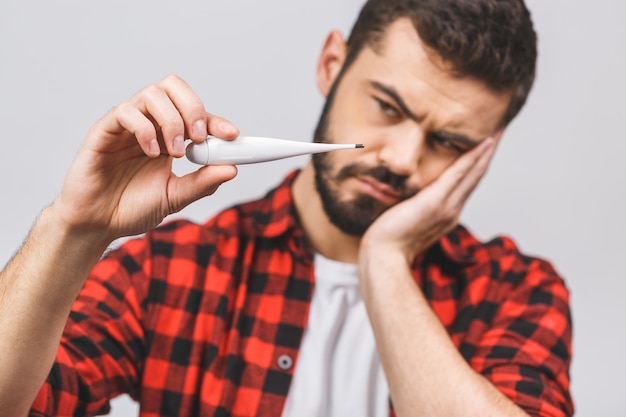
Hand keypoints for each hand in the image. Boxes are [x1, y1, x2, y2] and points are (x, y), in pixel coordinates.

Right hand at [52, 75, 237, 243]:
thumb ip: (203, 183)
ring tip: (175, 152)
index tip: (232, 135)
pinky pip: (125, 112)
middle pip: (173, 87)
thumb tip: (232, 168)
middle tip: (199, 138)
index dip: (216, 120)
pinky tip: (151, 152)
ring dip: (171, 120)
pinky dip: (145, 128)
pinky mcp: (103, 131)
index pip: (196, 114)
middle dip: (193, 108)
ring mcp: (126, 126)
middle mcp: (149, 124)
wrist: (98, 225)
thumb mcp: (176, 197)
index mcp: (169, 137)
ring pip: (152, 93)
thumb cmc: (131, 208)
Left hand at [360, 136, 498, 263]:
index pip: (467, 183)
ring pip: (474, 172)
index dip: (478, 163)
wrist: (384, 256)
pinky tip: (483, 142)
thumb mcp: (405, 219)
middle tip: (501, 128)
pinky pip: (459, 174)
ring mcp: (447, 206)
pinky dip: (473, 157)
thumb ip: (412, 207)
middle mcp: (452, 209)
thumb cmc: (389, 241)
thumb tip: (406, 196)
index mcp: (446, 213)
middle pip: (477, 175)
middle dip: (489, 152)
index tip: (485, 144)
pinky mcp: (436, 202)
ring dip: (488, 149)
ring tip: (499, 129)